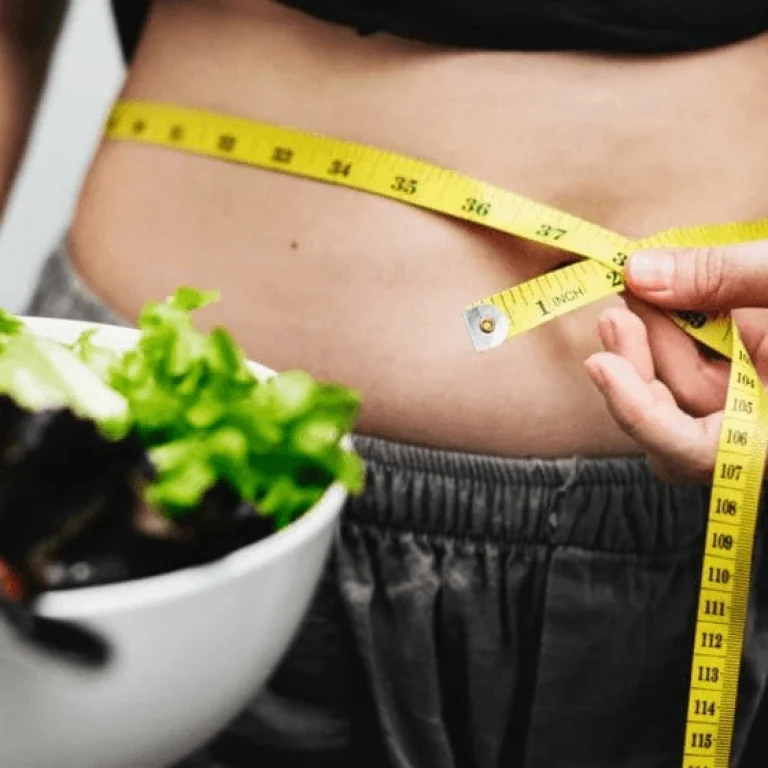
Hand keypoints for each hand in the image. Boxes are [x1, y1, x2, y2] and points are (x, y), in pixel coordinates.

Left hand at [583, 240, 767, 483]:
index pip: (694, 452)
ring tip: (635, 290)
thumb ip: (726, 279)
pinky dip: (678, 332)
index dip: (640, 416)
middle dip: (638, 365)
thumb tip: (640, 272)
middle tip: (617, 307)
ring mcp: (758, 407)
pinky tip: (661, 296)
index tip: (602, 364)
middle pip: (673, 421)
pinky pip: (700, 365)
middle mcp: (763, 431)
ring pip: (681, 392)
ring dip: (651, 342)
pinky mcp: (754, 378)